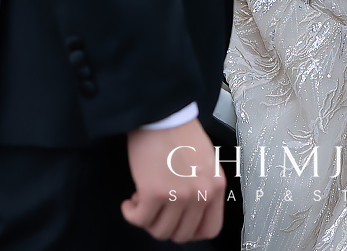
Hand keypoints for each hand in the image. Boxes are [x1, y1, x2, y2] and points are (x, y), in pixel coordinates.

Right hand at [124, 121, 223, 241]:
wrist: (161, 111)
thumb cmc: (179, 129)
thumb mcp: (205, 160)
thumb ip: (203, 185)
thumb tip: (191, 210)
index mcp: (216, 185)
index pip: (210, 229)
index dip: (191, 232)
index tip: (178, 224)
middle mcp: (200, 193)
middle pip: (182, 234)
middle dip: (165, 226)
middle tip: (156, 212)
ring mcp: (178, 194)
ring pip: (160, 231)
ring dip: (147, 220)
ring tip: (142, 202)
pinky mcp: (154, 192)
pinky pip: (139, 219)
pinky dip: (131, 213)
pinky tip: (130, 202)